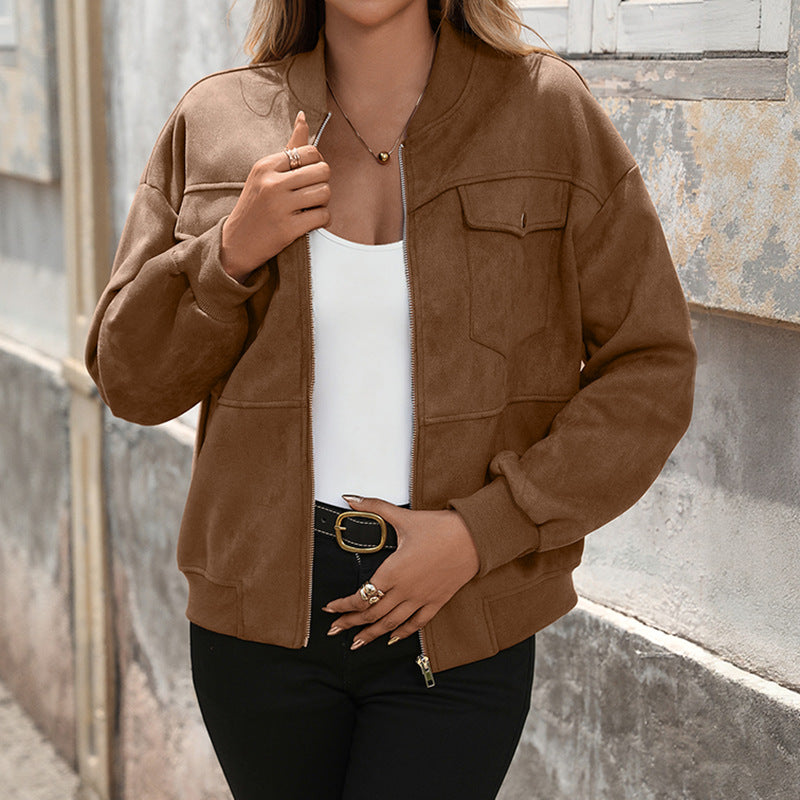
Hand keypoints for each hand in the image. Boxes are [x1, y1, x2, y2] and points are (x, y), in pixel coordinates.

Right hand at [220, 110, 331, 280]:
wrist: (236, 243)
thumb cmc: (255, 205)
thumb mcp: (265, 173)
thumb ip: (288, 147)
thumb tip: (302, 116)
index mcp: (266, 165)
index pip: (310, 151)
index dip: (316, 164)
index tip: (307, 176)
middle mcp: (272, 183)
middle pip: (323, 171)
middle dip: (322, 183)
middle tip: (311, 193)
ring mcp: (279, 206)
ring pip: (325, 193)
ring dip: (323, 202)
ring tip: (310, 208)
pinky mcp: (288, 229)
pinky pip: (323, 216)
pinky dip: (322, 220)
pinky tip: (310, 222)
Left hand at [322, 496, 480, 648]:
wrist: (474, 538)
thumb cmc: (440, 527)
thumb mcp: (403, 517)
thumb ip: (374, 507)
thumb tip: (351, 499)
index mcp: (393, 572)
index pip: (361, 596)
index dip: (343, 605)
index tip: (330, 608)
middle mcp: (405, 590)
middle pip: (372, 614)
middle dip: (350, 623)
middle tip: (334, 630)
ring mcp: (421, 598)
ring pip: (391, 624)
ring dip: (371, 634)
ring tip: (357, 643)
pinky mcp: (436, 601)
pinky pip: (417, 624)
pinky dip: (403, 633)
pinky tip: (393, 638)